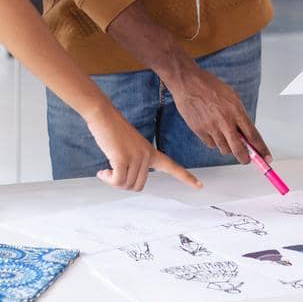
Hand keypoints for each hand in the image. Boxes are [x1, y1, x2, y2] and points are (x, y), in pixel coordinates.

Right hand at [86, 106, 202, 191]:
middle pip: (138, 186)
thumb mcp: (129, 148)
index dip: (187, 178)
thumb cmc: (113, 130)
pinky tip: (102, 172)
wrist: (103, 115)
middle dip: (123, 184)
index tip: (200, 186)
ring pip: (126, 185)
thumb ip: (134, 163)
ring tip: (106, 171)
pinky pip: (118, 181)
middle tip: (111, 174)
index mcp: (152, 152)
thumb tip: (127, 183)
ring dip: (113, 181)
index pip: (173, 167)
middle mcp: (147, 155)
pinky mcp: (123, 158)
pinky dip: (108, 180)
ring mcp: (137, 157)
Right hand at [164, 62, 268, 164]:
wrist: (188, 83)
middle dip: (245, 158)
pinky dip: (215, 142)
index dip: (261, 149)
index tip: (267, 157)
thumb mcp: (232, 98)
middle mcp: (225, 121)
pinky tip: (213, 133)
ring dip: (228, 148)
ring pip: (224, 149)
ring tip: (226, 137)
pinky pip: (211, 145)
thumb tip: (246, 134)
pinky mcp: (199, 131)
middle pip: (239, 150)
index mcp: (236, 111)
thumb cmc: (211, 87)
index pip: (253, 136)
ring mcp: (211, 127)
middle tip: (247, 159)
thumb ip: (239, 116)